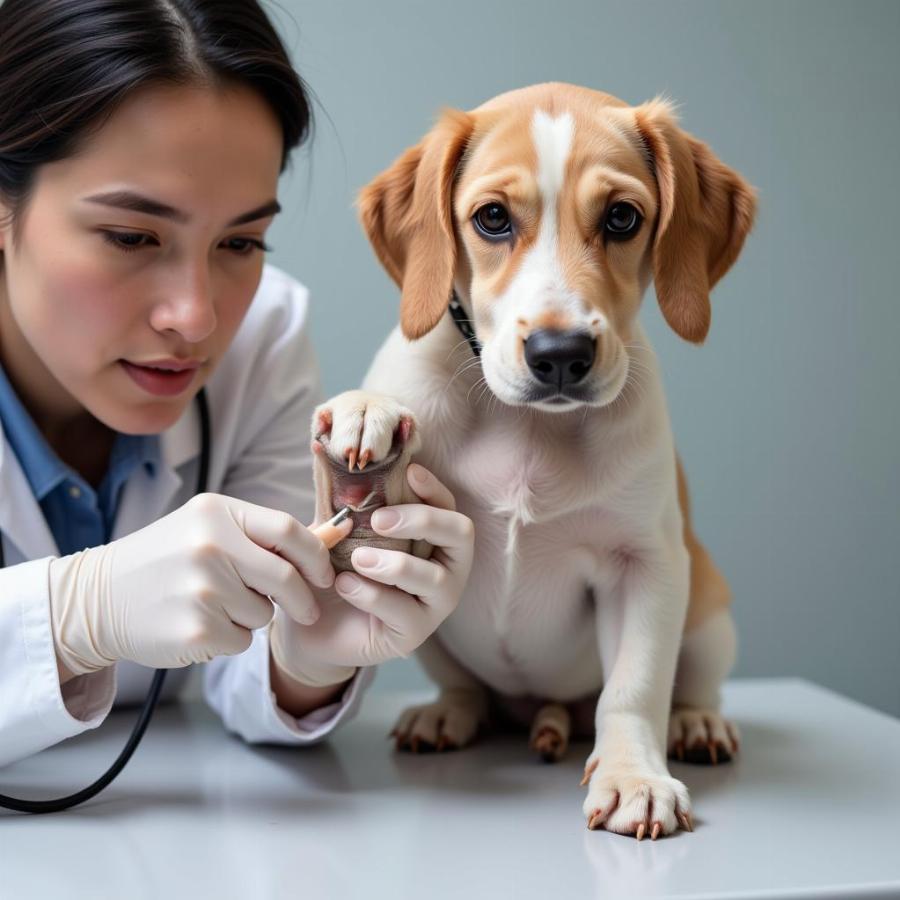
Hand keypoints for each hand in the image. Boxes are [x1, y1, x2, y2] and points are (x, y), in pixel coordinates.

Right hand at [49, 493, 336, 675]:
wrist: (99, 598)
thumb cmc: (168, 559)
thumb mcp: (211, 528)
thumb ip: (270, 534)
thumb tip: (338, 532)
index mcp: (217, 513)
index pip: (289, 531)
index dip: (316, 556)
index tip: (324, 575)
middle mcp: (209, 546)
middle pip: (286, 577)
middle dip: (303, 598)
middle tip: (306, 609)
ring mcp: (201, 589)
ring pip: (264, 612)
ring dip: (254, 616)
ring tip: (215, 604)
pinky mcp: (195, 629)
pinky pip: (241, 640)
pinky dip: (230, 638)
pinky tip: (199, 623)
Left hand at [269, 464, 473, 685]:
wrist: (312, 623)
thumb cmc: (336, 568)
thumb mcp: (340, 530)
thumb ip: (345, 501)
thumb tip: (327, 453)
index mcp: (434, 540)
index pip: (450, 507)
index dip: (434, 489)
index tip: (409, 472)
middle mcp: (445, 569)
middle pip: (460, 535)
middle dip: (423, 521)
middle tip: (379, 520)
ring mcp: (434, 605)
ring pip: (435, 578)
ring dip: (394, 564)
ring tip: (356, 559)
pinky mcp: (414, 635)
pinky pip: (404, 611)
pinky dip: (371, 594)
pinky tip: (343, 585)